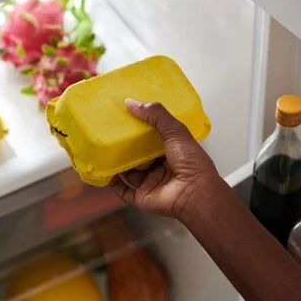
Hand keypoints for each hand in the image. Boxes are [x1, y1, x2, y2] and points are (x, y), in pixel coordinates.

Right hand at [110, 99, 220, 219]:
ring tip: (106, 152)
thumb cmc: (191, 162)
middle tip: (114, 135)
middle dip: (129, 148)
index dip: (143, 130)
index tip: (129, 120)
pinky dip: (114, 184)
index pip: (156, 139)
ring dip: (120, 165)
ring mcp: (153, 184)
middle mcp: (163, 168)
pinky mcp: (143, 198)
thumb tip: (131, 103)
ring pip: (131, 174)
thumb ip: (155, 115)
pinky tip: (106, 174)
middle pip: (142, 157)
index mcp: (175, 152)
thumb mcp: (175, 130)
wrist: (194, 193)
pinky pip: (125, 192)